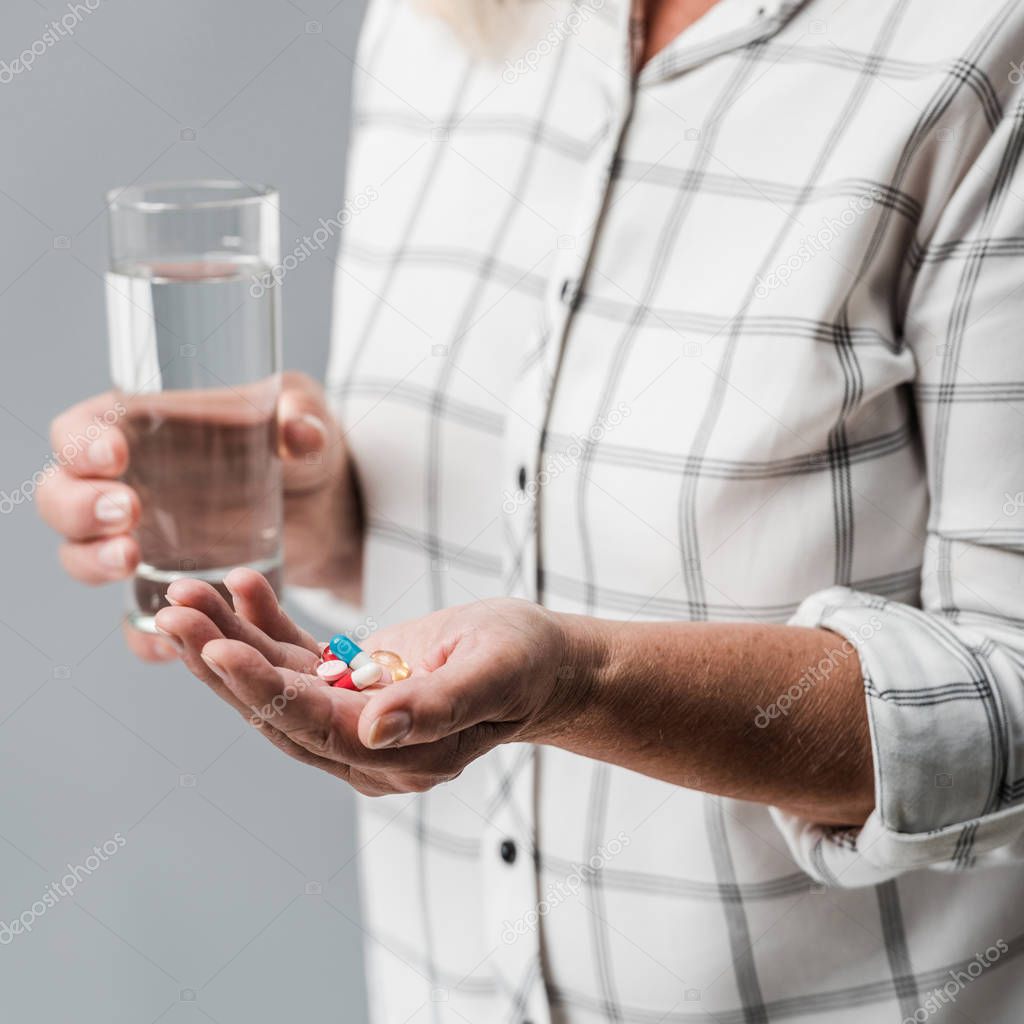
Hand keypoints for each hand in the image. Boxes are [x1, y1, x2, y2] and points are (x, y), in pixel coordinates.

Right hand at [38, 373, 361, 661]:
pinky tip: (165, 639)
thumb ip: (304, 416)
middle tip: (128, 513)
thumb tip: (302, 432)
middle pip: (62, 496)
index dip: (82, 443)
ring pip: (81, 555)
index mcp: (143, 430)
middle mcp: (127, 486)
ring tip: (131, 562)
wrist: (328, 509)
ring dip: (93, 562)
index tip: (116, 456)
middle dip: (81, 507)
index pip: (81, 431)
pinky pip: (138, 618)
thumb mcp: (307, 418)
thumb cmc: (301, 447)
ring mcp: (141, 543)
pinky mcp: (169, 589)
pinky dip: (143, 633)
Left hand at [154, 570, 584, 794]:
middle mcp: (366, 748)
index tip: (214, 646)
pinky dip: (267, 625)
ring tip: (185, 592)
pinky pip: (298, 659)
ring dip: (229, 638)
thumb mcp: (495, 674)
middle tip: (171, 610)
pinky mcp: (352, 687)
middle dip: (221, 660)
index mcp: (400, 758)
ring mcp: (355, 719)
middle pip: (277, 707)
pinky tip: (243, 586)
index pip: (313, 725)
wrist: (543, 665)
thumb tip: (374, 730)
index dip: (261, 688)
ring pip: (276, 681)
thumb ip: (439, 706)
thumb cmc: (528, 663)